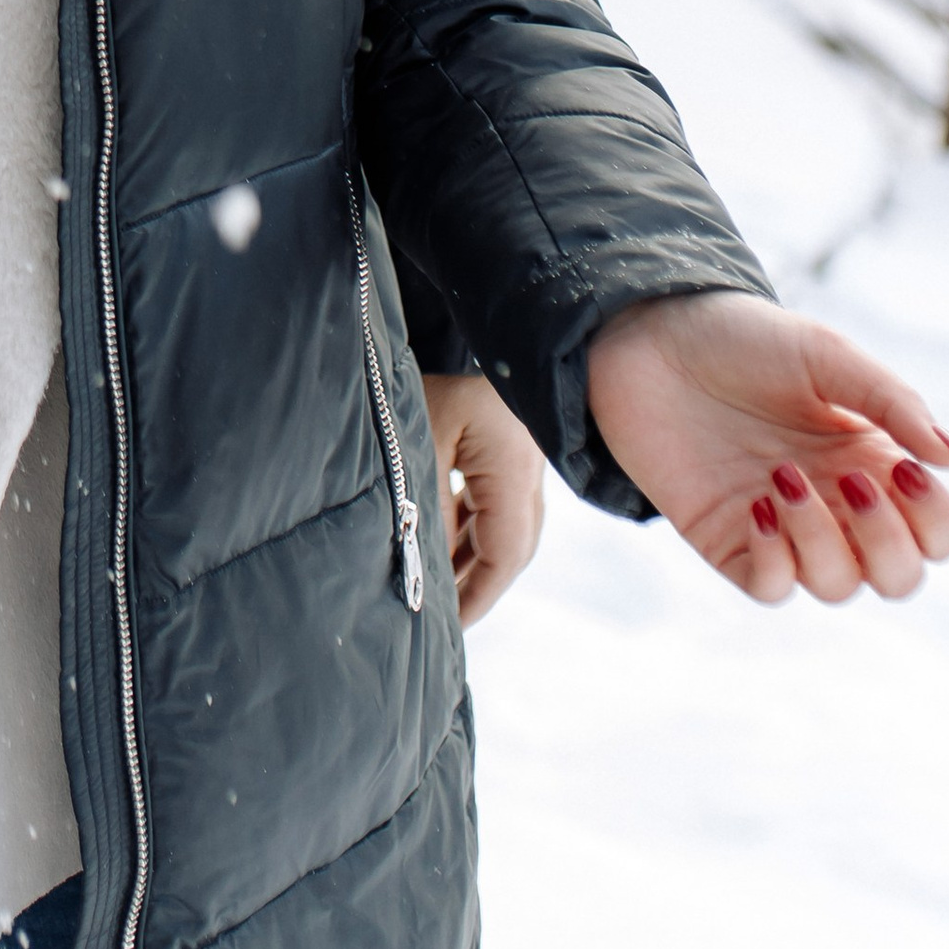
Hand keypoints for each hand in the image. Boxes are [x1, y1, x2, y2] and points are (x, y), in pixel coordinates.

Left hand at [421, 372, 545, 626]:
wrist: (463, 323)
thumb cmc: (422, 381)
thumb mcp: (420, 446)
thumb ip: (431, 513)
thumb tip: (432, 576)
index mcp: (514, 464)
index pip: (506, 550)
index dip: (478, 594)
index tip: (449, 625)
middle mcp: (528, 466)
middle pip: (514, 545)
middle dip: (480, 585)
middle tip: (445, 621)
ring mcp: (521, 457)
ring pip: (506, 527)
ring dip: (475, 562)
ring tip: (441, 596)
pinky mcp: (505, 450)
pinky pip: (495, 506)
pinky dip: (473, 534)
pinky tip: (447, 553)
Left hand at [588, 289, 948, 604]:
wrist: (650, 335)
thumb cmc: (744, 339)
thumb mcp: (826, 356)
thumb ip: (893, 404)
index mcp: (873, 462)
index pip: (937, 533)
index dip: (934, 520)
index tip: (902, 469)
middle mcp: (836, 505)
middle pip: (899, 577)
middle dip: (889, 545)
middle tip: (851, 480)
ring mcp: (783, 529)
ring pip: (838, 587)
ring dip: (823, 542)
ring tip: (783, 476)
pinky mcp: (729, 542)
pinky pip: (772, 588)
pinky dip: (776, 561)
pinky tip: (755, 506)